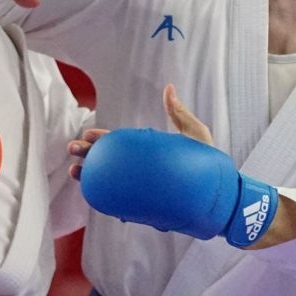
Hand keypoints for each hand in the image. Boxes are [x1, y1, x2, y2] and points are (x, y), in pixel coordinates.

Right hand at [74, 87, 278, 247]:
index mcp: (147, 151)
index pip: (118, 143)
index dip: (100, 139)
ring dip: (90, 177)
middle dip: (87, 155)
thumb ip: (180, 114)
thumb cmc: (209, 164)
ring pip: (109, 182)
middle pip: (108, 160)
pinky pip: (121, 203)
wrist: (221, 195)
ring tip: (77, 172)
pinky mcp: (146, 206)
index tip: (87, 135)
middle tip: (74, 150)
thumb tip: (169, 88)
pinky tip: (96, 196)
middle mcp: (141, 169)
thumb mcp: (195, 135)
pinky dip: (107, 201)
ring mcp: (141, 188)